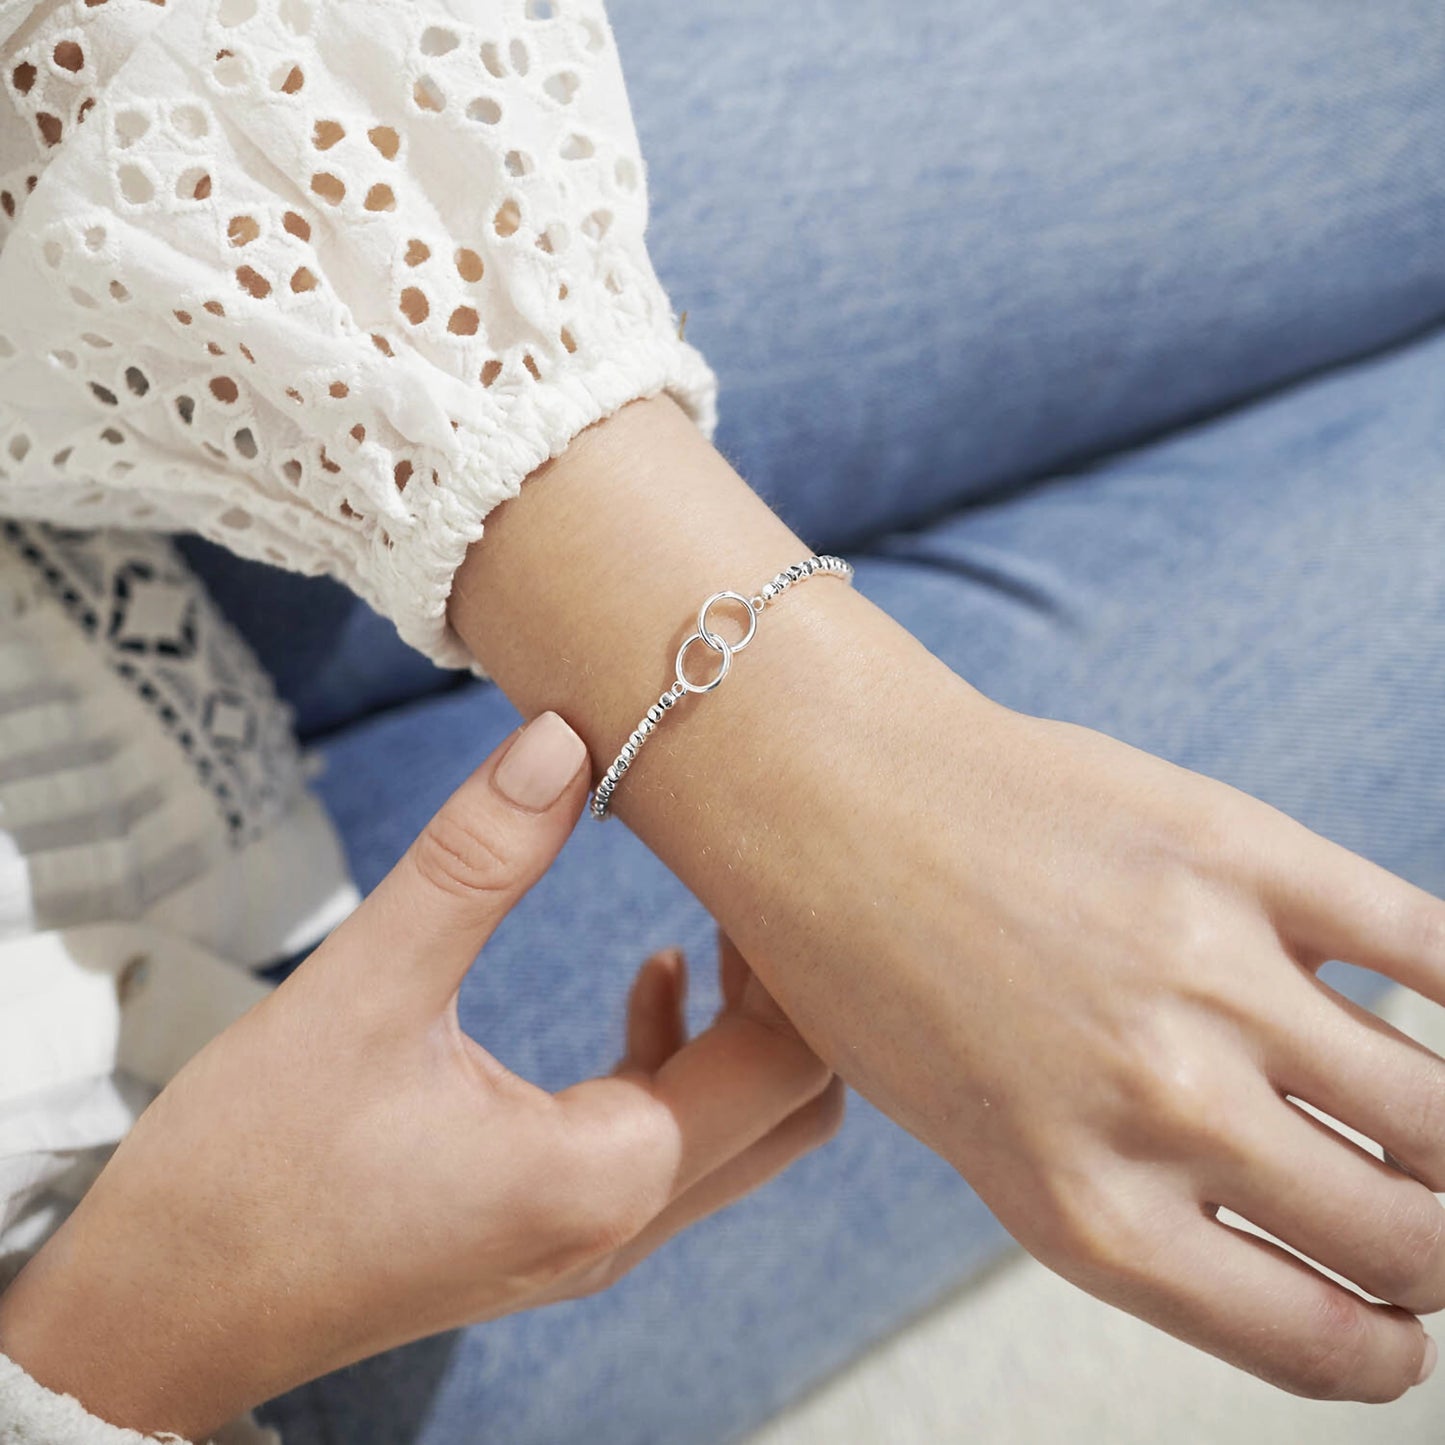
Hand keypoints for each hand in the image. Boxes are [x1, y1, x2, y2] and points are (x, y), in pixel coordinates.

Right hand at [0, 712, 841, 1441]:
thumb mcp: (361, 993)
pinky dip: (679, 1059)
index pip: (782, 1064)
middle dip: (793, 991)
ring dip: (744, 1026)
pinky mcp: (549, 1228)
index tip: (764, 852)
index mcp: (601, 1176)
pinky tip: (644, 985)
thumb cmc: (245, 1176)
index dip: (794, 952)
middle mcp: (619, 1224)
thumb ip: (474, 861)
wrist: (156, 1320)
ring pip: (739, 1131)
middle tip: (754, 877)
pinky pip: (669, 1144)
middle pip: (788, 1108)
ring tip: (712, 915)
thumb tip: (564, 738)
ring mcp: (589, 1239)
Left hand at [721, 677, 1444, 1403]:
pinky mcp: (1234, 850)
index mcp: (1084, 1208)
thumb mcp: (979, 1132)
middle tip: (1416, 1210)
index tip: (1393, 1329)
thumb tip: (1298, 1221)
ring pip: (1439, 1109)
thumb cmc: (879, 972)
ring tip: (1419, 1116)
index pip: (1317, 1340)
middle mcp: (1161, 1109)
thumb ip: (1131, 1196)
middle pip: (1408, 1236)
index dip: (1383, 1348)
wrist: (831, 797)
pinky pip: (1427, 944)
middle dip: (1430, 1246)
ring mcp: (1209, 973)